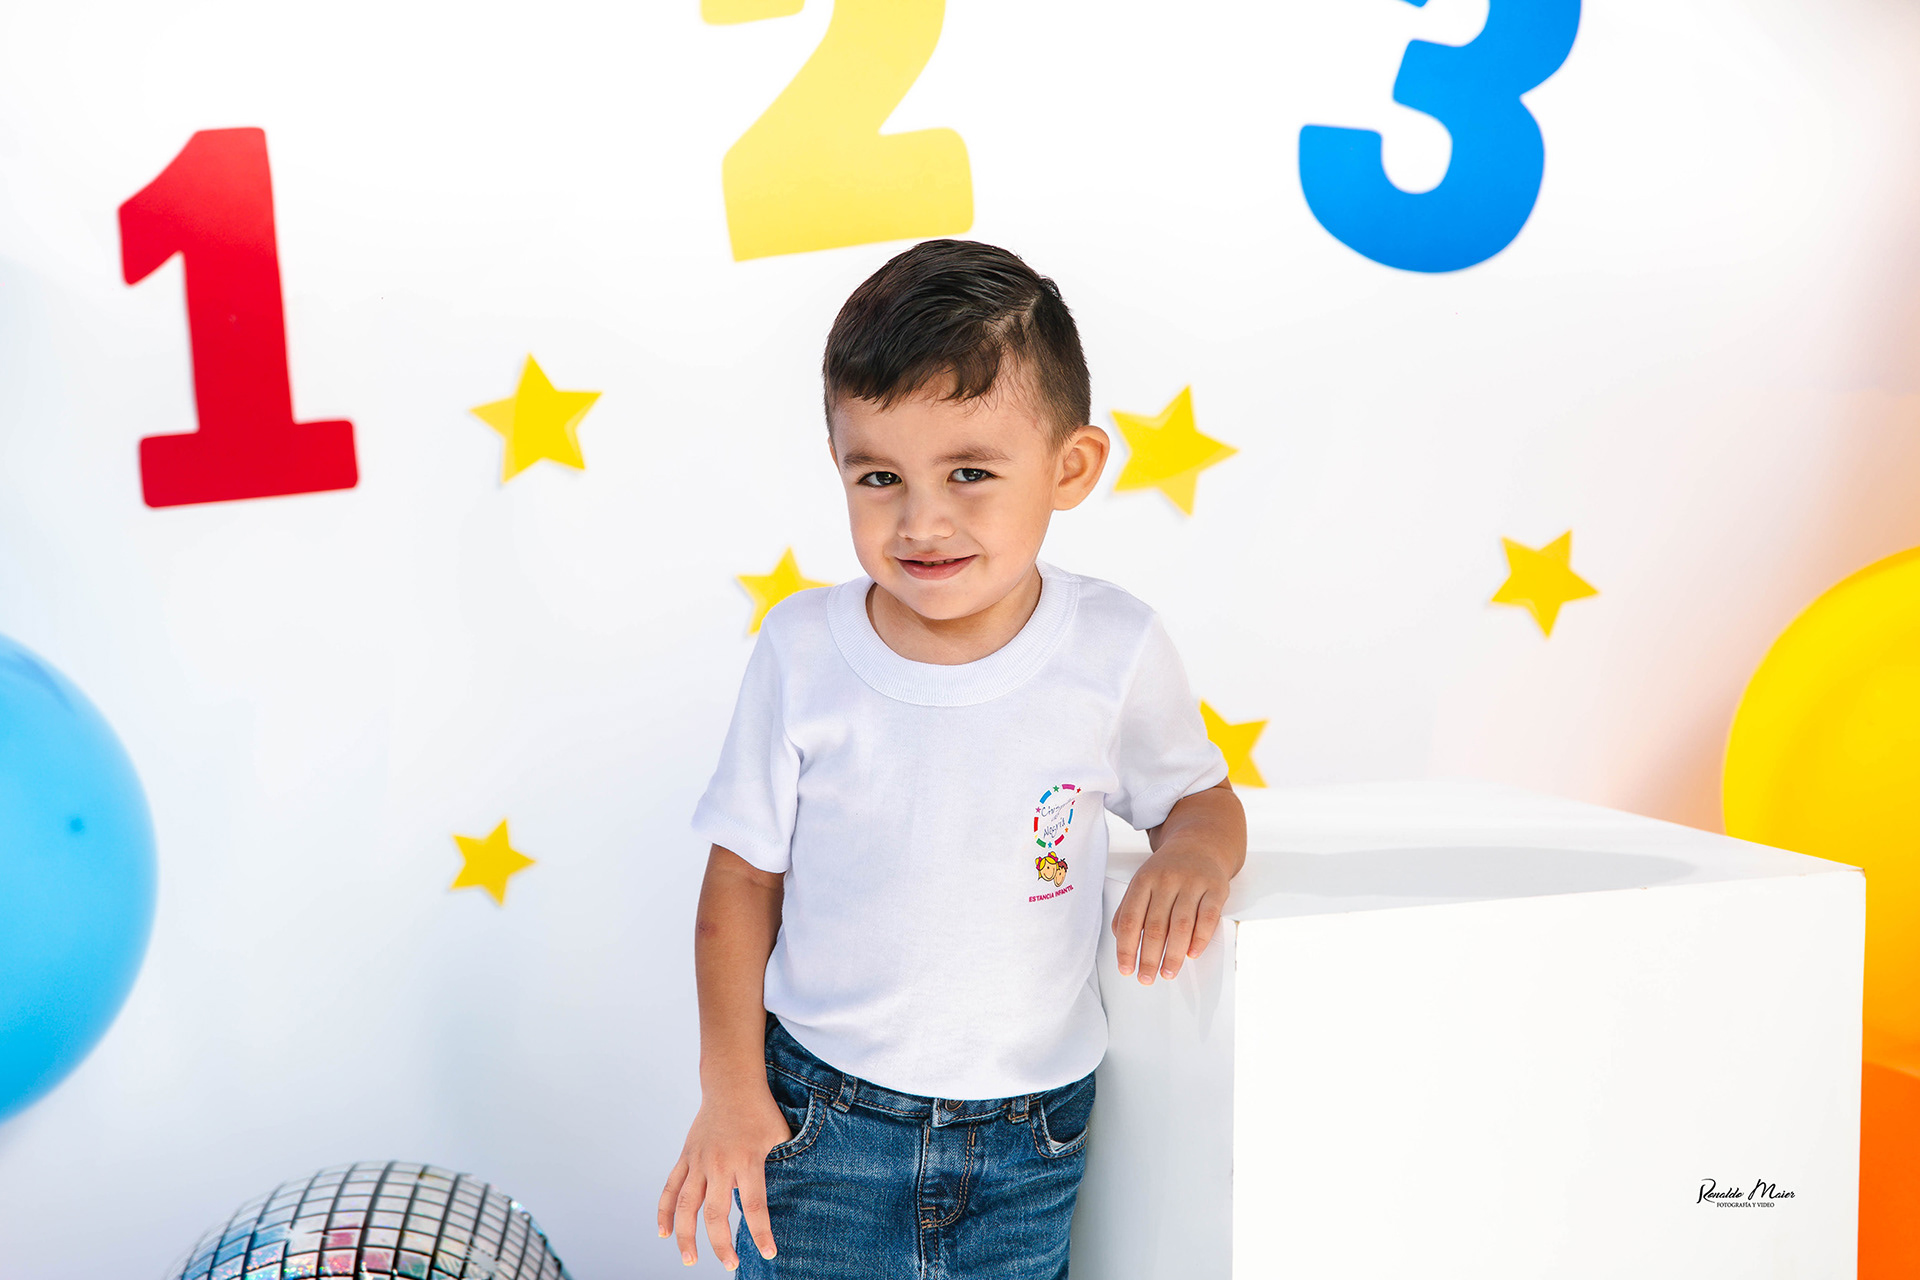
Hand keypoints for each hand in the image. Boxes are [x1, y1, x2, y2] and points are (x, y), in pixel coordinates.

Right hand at [658, 1082, 790, 1268]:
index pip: (754, 1205)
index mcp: (747, 1160)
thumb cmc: (761, 1110)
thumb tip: (795, 1188)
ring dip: (685, 1236)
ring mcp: (699, 1161)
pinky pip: (670, 1188)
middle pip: (716, 1213)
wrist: (731, 1084)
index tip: (768, 1253)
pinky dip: (664, 1212)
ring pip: (686, 1206)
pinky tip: (664, 1233)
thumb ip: (783, 1163)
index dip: (761, 1232)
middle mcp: (720, 1164)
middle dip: (722, 1244)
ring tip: (689, 1260)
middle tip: (730, 1264)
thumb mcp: (780, 1135)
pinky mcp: (686, 1157)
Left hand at [1111, 841, 1232, 984]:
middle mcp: (1167, 880)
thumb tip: (1120, 939)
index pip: (1130, 919)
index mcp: (1144, 880)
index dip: (1126, 948)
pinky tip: (1192, 954)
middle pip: (1155, 925)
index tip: (1125, 969)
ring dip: (1173, 954)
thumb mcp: (1143, 881)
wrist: (1201, 842)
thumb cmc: (1168, 869)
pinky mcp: (1216, 888)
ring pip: (1181, 925)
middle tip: (1146, 978)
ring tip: (1167, 973)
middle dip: (1148, 957)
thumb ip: (1129, 907)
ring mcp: (1192, 882)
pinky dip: (1200, 939)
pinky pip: (1208, 917)